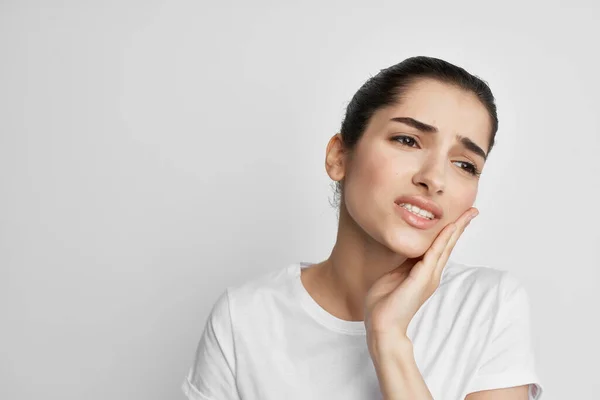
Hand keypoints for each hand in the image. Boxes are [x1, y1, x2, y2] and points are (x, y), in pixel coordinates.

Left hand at [364, 207, 478, 345]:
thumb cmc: (385, 304)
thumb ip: (404, 263)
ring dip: (456, 229)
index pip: (439, 247)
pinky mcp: (421, 278)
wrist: (382, 325)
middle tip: (473, 210)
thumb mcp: (395, 276)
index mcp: (424, 273)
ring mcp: (428, 276)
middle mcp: (430, 274)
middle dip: (460, 226)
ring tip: (468, 215)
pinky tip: (450, 228)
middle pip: (448, 245)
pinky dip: (442, 240)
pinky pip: (433, 254)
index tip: (458, 217)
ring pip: (445, 247)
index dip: (449, 231)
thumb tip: (407, 249)